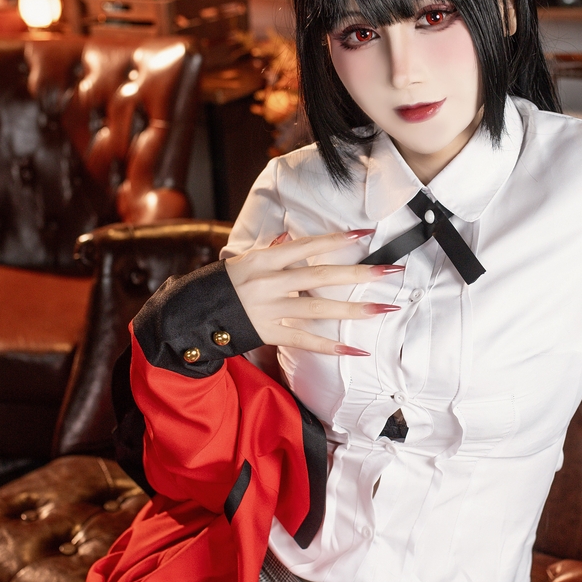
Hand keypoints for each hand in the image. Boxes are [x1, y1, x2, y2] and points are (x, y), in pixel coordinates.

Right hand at [224, 229, 401, 355]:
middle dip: (358, 273)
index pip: (307, 246)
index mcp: (264, 261)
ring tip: (384, 308)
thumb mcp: (243, 261)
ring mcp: (270, 309)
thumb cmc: (221, 285)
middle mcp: (269, 283)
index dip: (336, 239)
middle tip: (390, 271)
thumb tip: (291, 234)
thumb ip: (270, 250)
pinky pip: (305, 340)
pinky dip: (331, 346)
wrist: (191, 314)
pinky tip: (355, 348)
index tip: (365, 233)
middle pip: (320, 276)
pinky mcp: (269, 334)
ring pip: (319, 308)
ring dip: (354, 309)